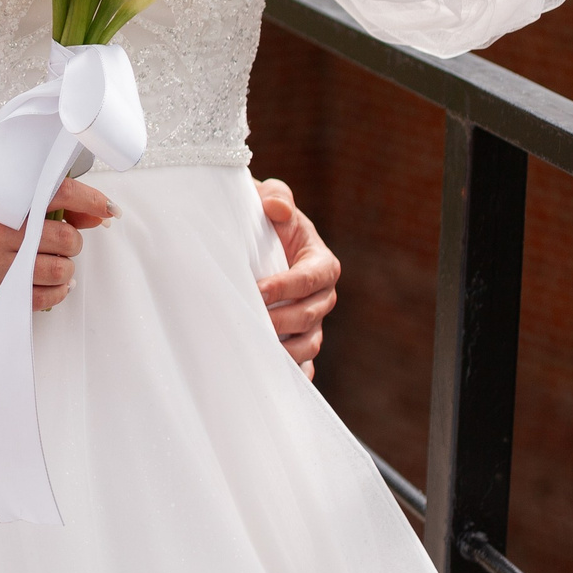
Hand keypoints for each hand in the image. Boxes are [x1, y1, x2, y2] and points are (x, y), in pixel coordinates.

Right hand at [0, 178, 115, 322]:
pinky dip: (57, 292)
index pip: (56, 195)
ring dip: (66, 269)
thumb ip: (46, 208)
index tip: (106, 209)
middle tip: (64, 244)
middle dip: (73, 243)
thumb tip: (96, 215)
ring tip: (53, 265)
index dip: (89, 200)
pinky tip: (47, 284)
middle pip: (65, 240)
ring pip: (59, 272)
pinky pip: (45, 299)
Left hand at [255, 178, 340, 378]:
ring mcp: (313, 321)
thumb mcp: (272, 200)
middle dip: (281, 320)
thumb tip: (276, 208)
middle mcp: (323, 296)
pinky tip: (272, 374)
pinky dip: (294, 373)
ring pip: (309, 343)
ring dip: (285, 350)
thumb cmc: (265, 219)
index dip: (285, 287)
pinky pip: (304, 363)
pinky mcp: (301, 339)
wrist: (256, 242)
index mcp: (322, 263)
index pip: (309, 279)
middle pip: (310, 315)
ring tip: (256, 348)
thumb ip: (277, 197)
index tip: (258, 290)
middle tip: (249, 319)